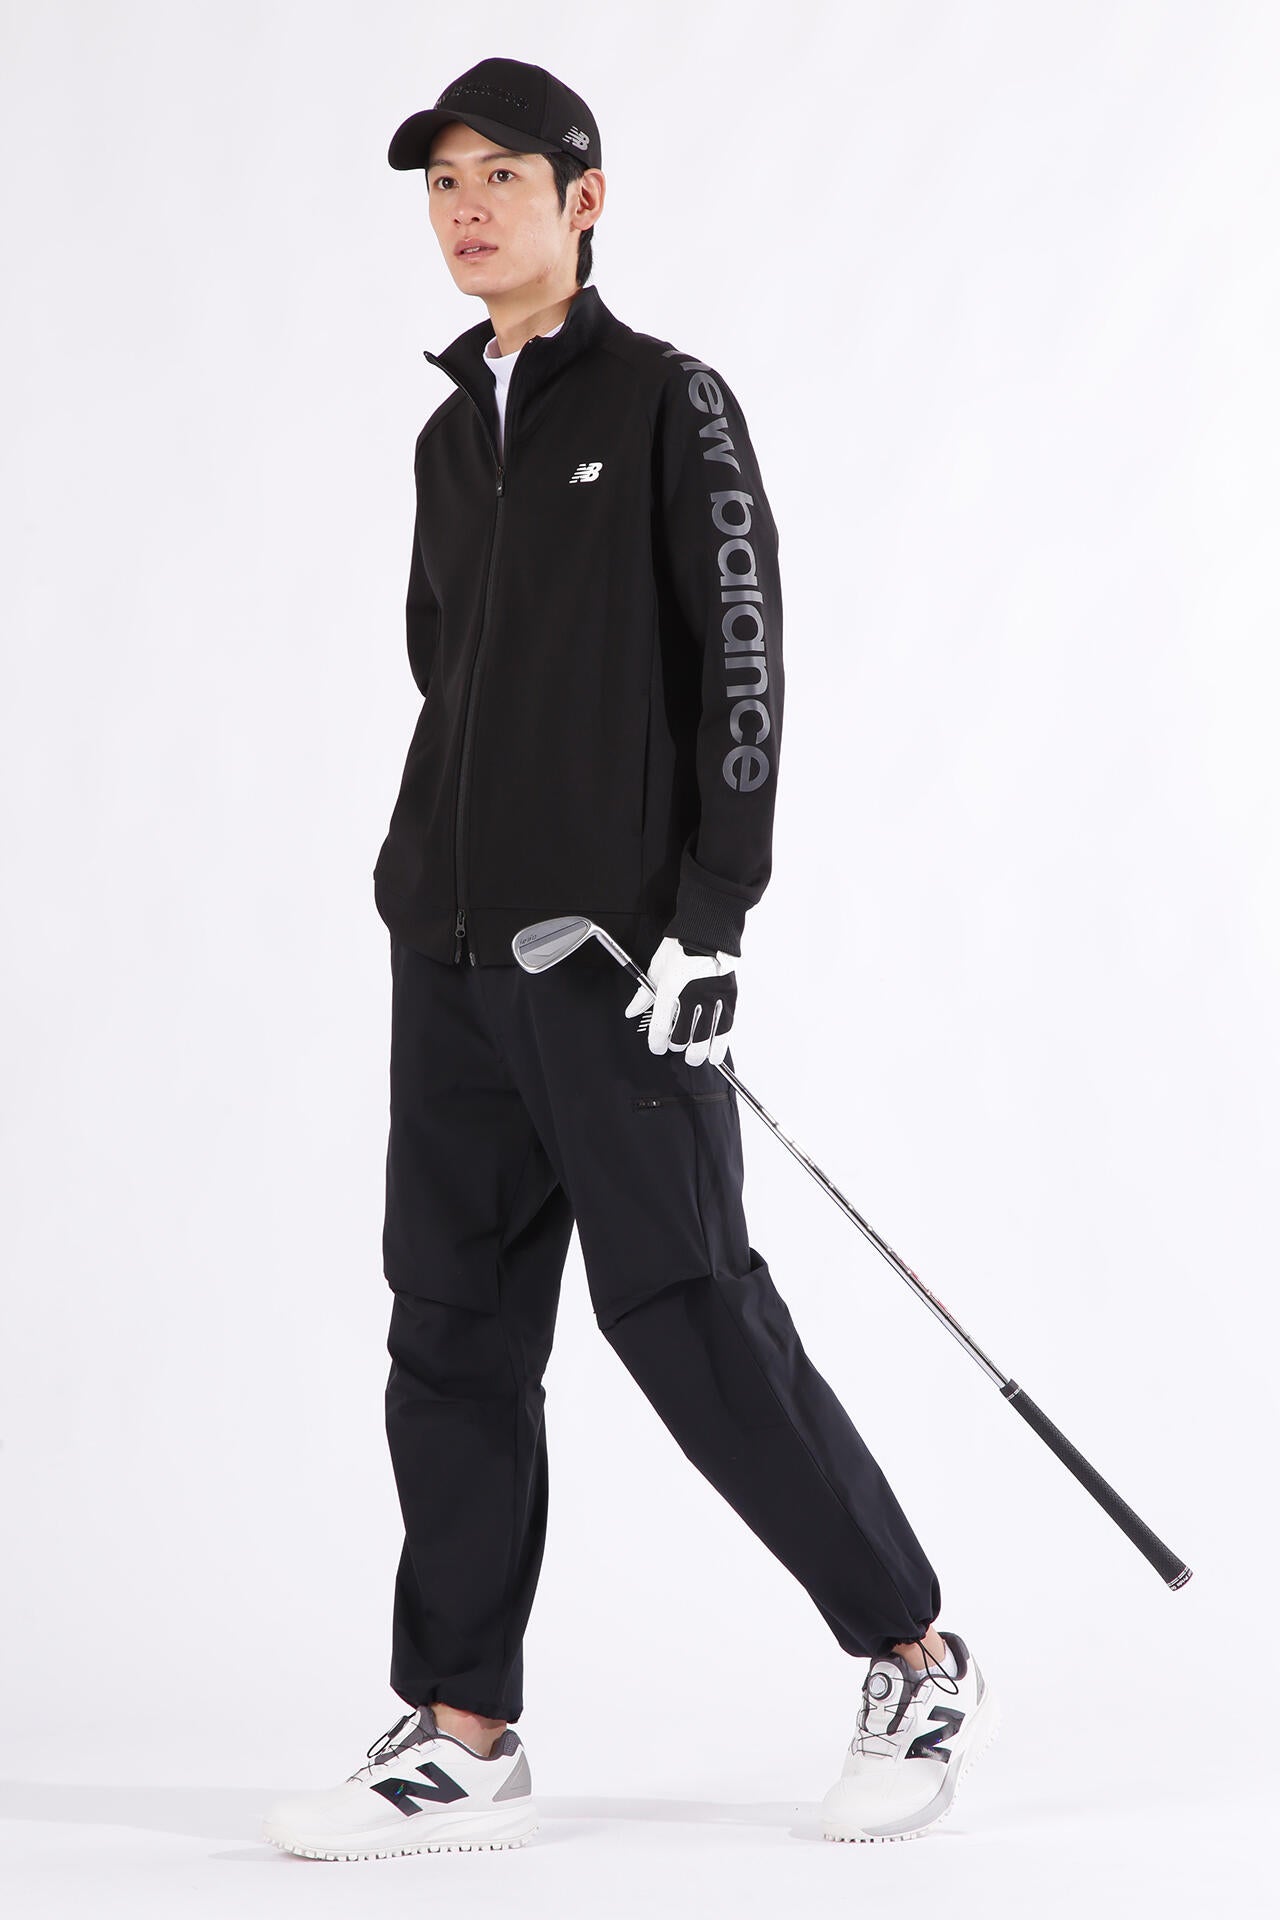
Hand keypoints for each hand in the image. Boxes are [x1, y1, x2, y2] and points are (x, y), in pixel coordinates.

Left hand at [624, 935, 736, 1066]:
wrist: (707, 929)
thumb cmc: (679, 946)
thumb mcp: (655, 968)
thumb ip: (644, 995)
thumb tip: (631, 1012)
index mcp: (669, 988)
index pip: (661, 1028)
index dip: (656, 1044)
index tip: (656, 1047)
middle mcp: (691, 995)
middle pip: (682, 1039)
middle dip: (676, 1047)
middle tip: (676, 1046)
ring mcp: (712, 998)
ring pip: (704, 1039)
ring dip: (697, 1053)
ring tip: (695, 1056)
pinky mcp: (729, 997)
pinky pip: (725, 1030)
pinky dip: (719, 1045)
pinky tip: (715, 1053)